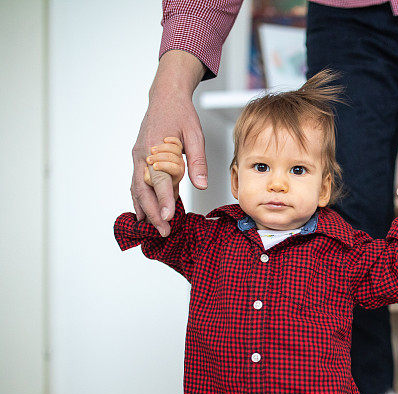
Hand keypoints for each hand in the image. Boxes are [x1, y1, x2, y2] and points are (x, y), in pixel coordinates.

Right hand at [131, 50, 206, 236]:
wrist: (166, 97)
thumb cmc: (181, 114)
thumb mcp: (195, 135)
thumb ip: (198, 161)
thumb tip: (200, 184)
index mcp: (156, 148)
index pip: (160, 180)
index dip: (164, 200)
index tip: (168, 218)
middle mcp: (142, 155)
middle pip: (143, 190)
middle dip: (153, 213)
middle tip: (163, 231)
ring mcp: (138, 158)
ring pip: (137, 189)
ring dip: (145, 210)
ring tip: (154, 228)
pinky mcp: (139, 160)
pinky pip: (139, 183)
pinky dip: (143, 199)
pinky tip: (149, 213)